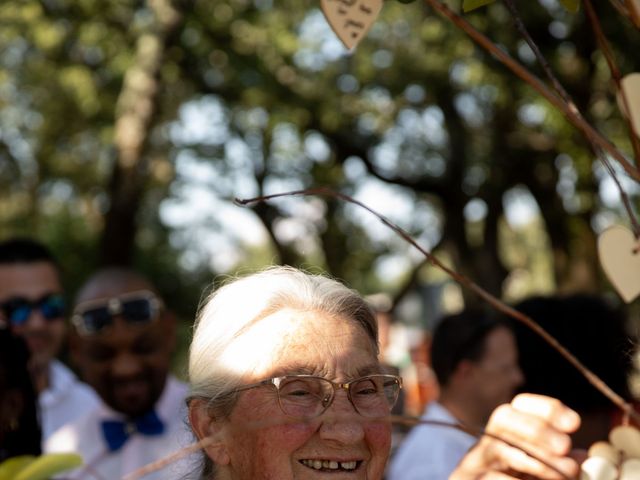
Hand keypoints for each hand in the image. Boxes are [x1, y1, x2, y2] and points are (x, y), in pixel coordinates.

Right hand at [450, 394, 580, 479]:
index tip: (574, 424)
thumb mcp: (545, 474)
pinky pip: (494, 477)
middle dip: (538, 430)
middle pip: (504, 418)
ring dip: (538, 464)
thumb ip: (562, 463)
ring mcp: (473, 462)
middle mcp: (486, 442)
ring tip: (565, 475)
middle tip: (565, 448)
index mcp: (507, 434)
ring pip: (501, 450)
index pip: (520, 405)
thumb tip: (584, 457)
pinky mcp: (465, 477)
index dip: (547, 409)